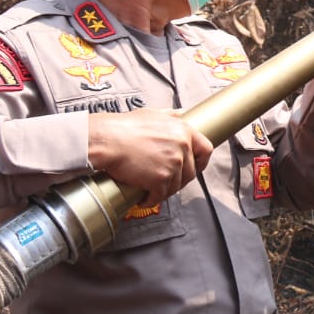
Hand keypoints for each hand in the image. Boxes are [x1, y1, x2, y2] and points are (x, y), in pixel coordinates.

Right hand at [87, 109, 213, 206]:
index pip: (206, 149)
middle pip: (190, 172)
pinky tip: (144, 197)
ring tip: (153, 190)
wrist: (107, 140)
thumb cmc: (124, 127)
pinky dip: (151, 199)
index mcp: (183, 131)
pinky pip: (160, 196)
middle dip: (179, 179)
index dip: (201, 161)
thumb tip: (180, 113)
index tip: (196, 167)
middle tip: (166, 181)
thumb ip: (170, 115)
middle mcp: (182, 148)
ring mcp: (173, 165)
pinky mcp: (160, 180)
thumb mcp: (152, 114)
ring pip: (176, 186)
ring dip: (165, 190)